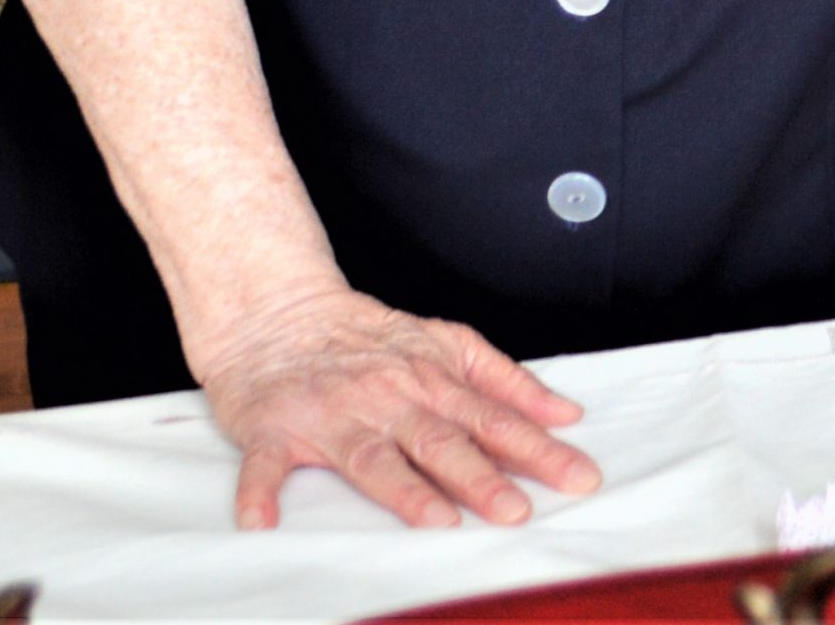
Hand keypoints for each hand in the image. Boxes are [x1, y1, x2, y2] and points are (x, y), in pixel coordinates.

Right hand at [194, 283, 602, 528]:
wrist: (281, 314)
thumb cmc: (368, 338)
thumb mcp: (448, 344)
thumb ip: (505, 380)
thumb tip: (564, 412)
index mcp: (432, 378)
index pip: (495, 418)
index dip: (537, 449)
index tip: (574, 474)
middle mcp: (389, 397)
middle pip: (443, 441)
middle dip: (483, 477)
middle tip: (518, 509)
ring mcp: (333, 415)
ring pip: (374, 458)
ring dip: (406, 491)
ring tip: (436, 519)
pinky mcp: (274, 429)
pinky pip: (265, 465)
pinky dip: (260, 492)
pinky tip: (261, 520)